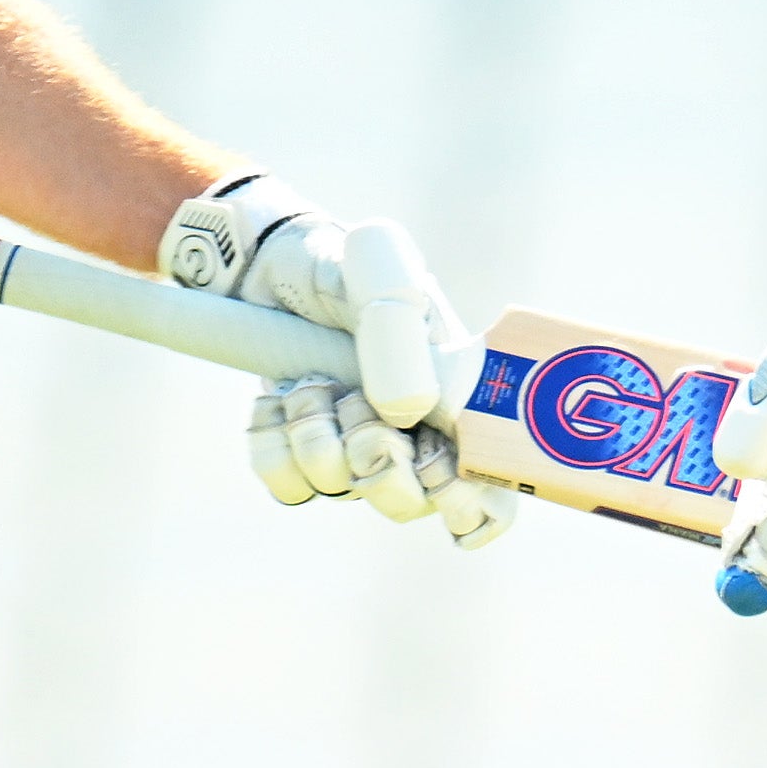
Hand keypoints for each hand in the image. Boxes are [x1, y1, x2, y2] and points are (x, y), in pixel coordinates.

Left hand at [162, 174, 513, 547]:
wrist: (276, 263)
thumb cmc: (349, 267)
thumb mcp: (383, 274)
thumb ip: (402, 330)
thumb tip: (405, 413)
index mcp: (456, 401)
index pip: (489, 493)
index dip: (466, 501)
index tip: (432, 465)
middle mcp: (411, 436)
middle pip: (407, 504)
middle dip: (376, 461)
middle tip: (355, 404)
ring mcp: (355, 451)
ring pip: (340, 491)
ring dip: (316, 436)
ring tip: (310, 381)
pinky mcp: (301, 456)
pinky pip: (288, 487)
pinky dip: (276, 445)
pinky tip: (278, 400)